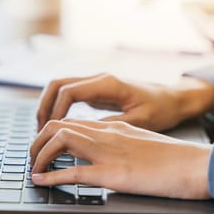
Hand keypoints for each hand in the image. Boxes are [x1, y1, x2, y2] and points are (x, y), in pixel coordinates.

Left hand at [30, 119, 211, 199]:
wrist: (197, 164)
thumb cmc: (175, 159)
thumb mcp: (143, 144)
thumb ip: (122, 145)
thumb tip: (106, 156)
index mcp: (115, 126)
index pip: (73, 122)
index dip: (51, 134)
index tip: (45, 148)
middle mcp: (107, 133)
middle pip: (59, 125)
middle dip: (38, 140)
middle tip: (33, 158)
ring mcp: (108, 151)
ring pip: (60, 140)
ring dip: (40, 154)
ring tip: (34, 168)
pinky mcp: (113, 173)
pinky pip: (73, 172)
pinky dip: (52, 176)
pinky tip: (41, 180)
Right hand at [37, 73, 213, 131]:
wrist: (175, 98)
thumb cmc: (162, 109)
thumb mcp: (140, 120)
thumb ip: (112, 125)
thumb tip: (85, 133)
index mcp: (108, 84)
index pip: (69, 91)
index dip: (55, 110)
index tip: (51, 131)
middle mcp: (98, 79)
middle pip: (57, 84)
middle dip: (44, 105)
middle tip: (39, 130)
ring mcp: (96, 83)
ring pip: (60, 87)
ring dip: (48, 105)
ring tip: (44, 129)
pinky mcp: (97, 91)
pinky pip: (69, 95)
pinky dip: (58, 107)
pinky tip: (58, 125)